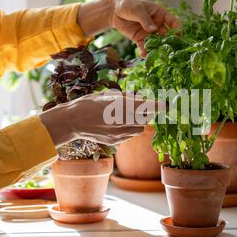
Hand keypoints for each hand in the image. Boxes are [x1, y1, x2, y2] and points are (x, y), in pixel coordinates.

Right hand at [39, 91, 161, 146]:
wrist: (72, 122)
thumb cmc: (87, 104)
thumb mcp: (107, 96)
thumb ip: (125, 98)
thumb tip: (141, 98)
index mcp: (119, 107)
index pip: (144, 106)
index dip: (156, 105)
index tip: (165, 104)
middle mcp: (120, 122)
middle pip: (144, 119)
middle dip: (145, 113)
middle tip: (139, 107)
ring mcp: (118, 134)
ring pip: (138, 129)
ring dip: (137, 122)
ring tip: (125, 115)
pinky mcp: (114, 141)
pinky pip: (129, 135)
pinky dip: (128, 129)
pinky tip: (116, 124)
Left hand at [77, 0, 179, 56]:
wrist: (114, 11)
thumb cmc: (128, 5)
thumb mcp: (137, 10)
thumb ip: (145, 20)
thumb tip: (154, 30)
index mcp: (160, 14)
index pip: (173, 22)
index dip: (177, 29)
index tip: (178, 36)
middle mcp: (157, 24)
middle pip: (166, 35)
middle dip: (168, 43)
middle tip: (170, 50)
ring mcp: (149, 33)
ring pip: (156, 43)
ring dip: (157, 49)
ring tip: (157, 55)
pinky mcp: (140, 39)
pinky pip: (144, 47)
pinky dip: (145, 51)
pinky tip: (144, 55)